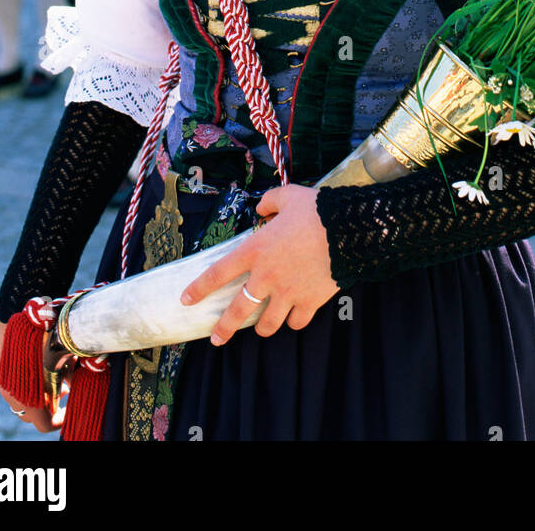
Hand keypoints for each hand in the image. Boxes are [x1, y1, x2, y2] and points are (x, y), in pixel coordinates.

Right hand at [0, 321, 62, 433]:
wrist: (24, 305)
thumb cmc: (51, 331)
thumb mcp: (66, 356)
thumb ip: (67, 378)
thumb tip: (68, 387)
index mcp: (30, 397)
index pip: (44, 424)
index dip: (59, 420)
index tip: (68, 410)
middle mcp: (12, 394)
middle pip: (31, 413)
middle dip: (47, 405)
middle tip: (62, 388)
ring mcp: (1, 381)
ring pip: (18, 399)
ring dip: (33, 393)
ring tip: (49, 372)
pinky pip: (9, 383)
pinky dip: (22, 380)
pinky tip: (34, 362)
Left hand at [179, 184, 338, 344]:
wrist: (348, 229)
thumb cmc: (316, 210)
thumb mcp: (288, 196)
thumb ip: (269, 202)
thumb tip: (261, 210)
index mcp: (255, 250)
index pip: (218, 273)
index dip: (199, 288)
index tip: (186, 300)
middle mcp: (266, 276)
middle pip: (237, 310)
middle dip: (224, 328)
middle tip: (216, 338)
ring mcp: (288, 293)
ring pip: (267, 323)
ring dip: (262, 326)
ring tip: (261, 327)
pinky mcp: (309, 302)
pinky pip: (296, 322)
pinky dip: (293, 321)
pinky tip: (293, 317)